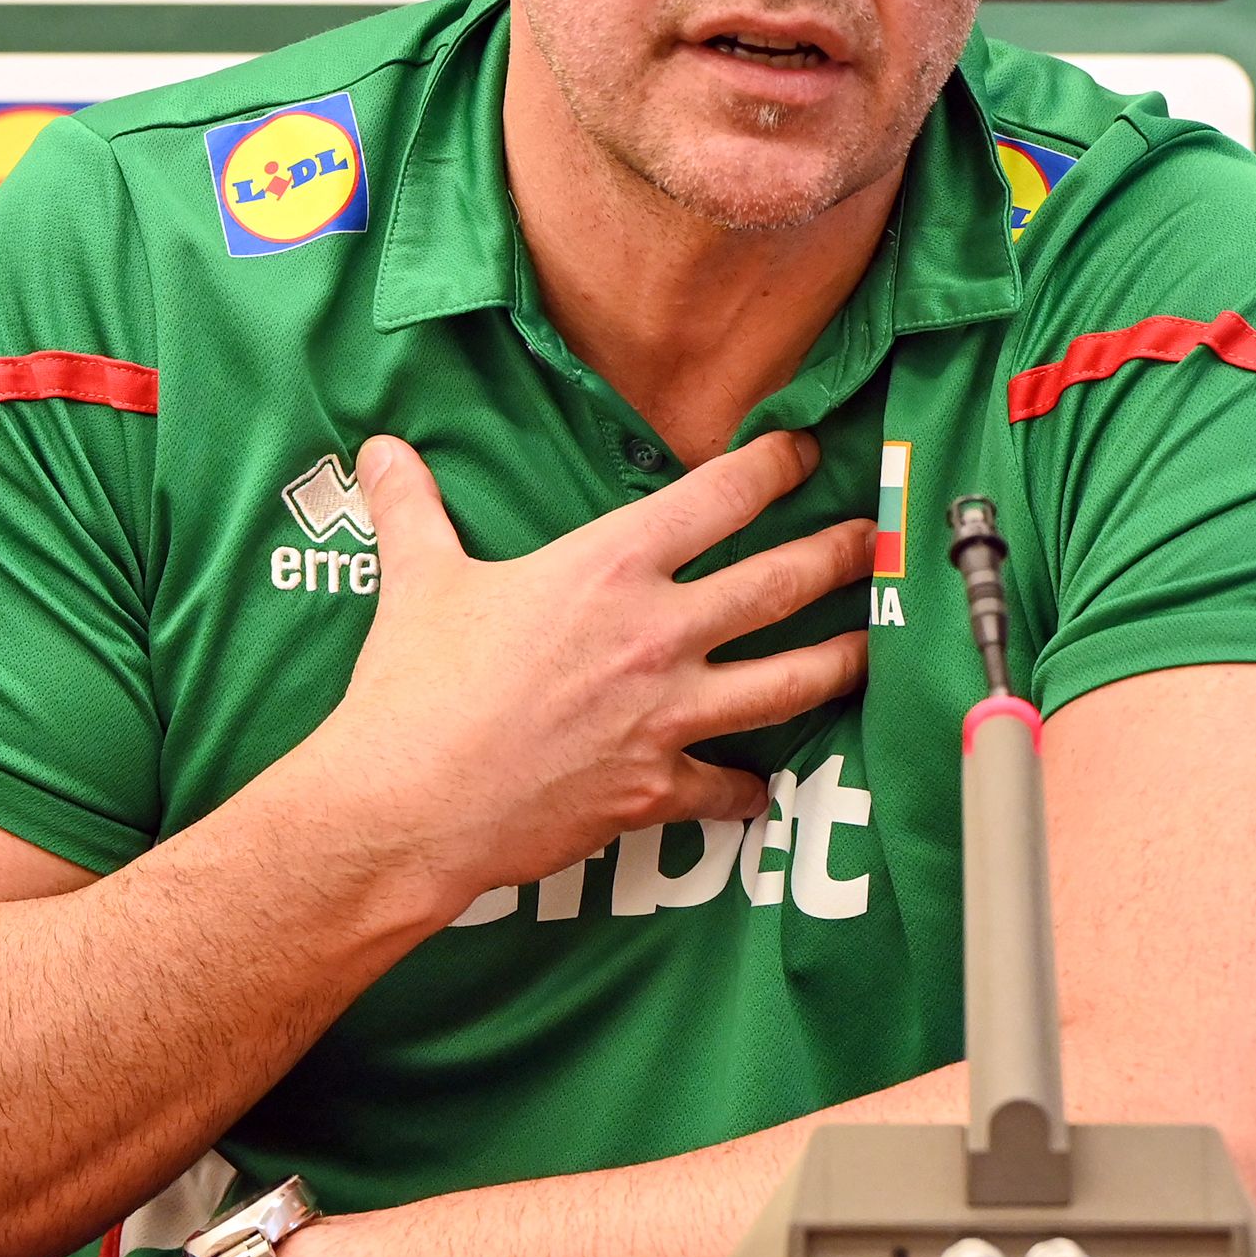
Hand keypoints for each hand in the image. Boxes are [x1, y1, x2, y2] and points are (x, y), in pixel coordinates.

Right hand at [292, 428, 870, 914]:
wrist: (409, 806)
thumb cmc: (414, 690)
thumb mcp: (418, 580)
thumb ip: (413, 509)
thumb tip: (380, 451)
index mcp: (607, 566)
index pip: (717, 497)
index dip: (773, 466)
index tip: (802, 453)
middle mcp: (656, 632)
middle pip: (780, 583)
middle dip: (839, 557)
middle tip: (875, 542)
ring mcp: (668, 714)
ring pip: (788, 682)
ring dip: (839, 662)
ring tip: (871, 647)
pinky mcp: (658, 787)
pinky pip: (728, 787)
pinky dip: (750, 788)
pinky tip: (763, 788)